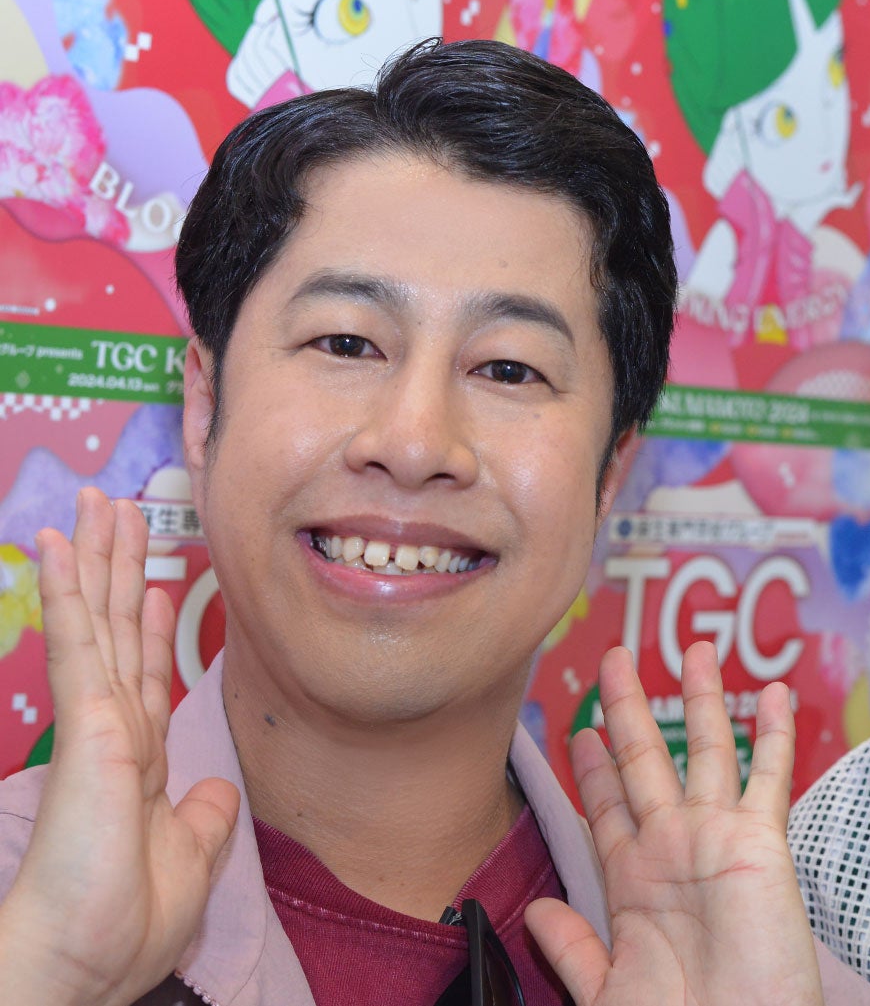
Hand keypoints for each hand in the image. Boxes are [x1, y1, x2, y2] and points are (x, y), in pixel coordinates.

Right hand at [0, 489, 238, 1004]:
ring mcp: (98, 723)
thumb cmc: (123, 928)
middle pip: (120, 631)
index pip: (148, 674)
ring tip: (95, 503)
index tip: (158, 583)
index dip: (151, 626)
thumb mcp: (190, 863)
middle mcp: (117, 731)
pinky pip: (78, 642)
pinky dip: (70, 590)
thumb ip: (203, 820)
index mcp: (140, 760)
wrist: (84, 962)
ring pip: (99, 620)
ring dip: (97, 558)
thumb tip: (217, 788)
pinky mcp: (86, 725)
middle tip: (117, 510)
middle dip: (120, 569)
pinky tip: (60, 545)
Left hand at [526, 642, 821, 1005]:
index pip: (608, 808)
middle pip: (647, 760)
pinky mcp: (759, 844)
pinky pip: (766, 779)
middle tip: (617, 659)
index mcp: (633, 884)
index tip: (581, 731)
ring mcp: (718, 842)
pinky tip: (773, 696)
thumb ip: (572, 949)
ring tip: (696, 650)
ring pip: (706, 753)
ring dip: (701, 701)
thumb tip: (535, 911)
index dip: (593, 768)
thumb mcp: (605, 992)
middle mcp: (673, 851)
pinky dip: (772, 736)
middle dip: (631, 708)